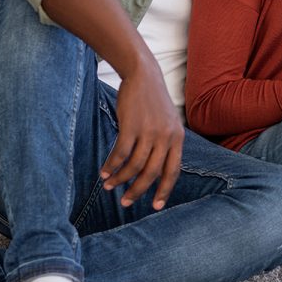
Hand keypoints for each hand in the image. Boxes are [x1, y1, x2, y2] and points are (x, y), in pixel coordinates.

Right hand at [101, 60, 183, 210]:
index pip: (173, 170)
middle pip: (151, 173)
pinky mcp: (131, 126)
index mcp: (178, 138)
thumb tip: (157, 171)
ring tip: (109, 186)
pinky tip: (104, 172)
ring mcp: (149, 131)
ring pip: (134, 165)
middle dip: (138, 190)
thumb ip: (166, 144)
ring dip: (120, 179)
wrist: (144, 75)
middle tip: (126, 202)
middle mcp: (166, 136)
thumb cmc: (153, 102)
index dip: (164, 190)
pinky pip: (120, 154)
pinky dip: (111, 166)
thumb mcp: (168, 122)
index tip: (156, 207)